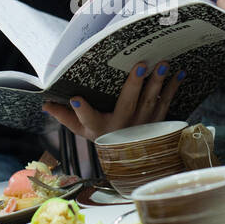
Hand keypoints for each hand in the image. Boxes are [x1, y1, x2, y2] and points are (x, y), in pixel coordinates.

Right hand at [42, 60, 183, 140]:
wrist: (129, 158)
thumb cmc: (102, 136)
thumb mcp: (81, 129)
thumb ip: (65, 116)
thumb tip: (45, 104)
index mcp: (99, 128)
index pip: (87, 119)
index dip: (81, 110)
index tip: (76, 98)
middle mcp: (121, 128)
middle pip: (127, 106)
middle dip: (134, 85)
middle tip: (141, 65)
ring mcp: (141, 127)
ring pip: (150, 104)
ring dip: (158, 84)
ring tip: (164, 65)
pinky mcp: (157, 124)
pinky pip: (166, 105)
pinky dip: (173, 90)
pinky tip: (179, 75)